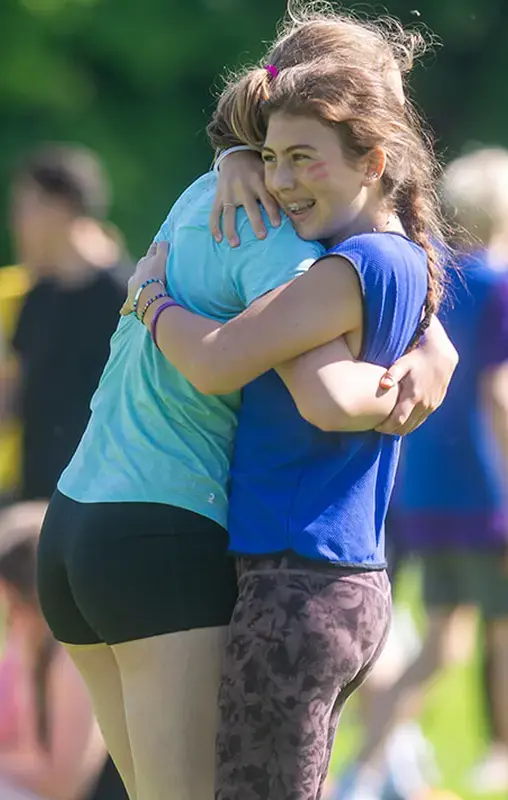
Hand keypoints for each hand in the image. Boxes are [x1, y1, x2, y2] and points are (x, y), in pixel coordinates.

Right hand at [120, 241, 169, 315]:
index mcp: (134, 279)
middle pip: (143, 261)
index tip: (144, 274)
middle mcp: (139, 268)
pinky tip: (168, 243)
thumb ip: (126, 307)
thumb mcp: (130, 305)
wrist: (146, 295)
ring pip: (151, 252)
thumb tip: (121, 312)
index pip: (138, 274)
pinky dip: (164, 246)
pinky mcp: (159, 256)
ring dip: (155, 250)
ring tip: (158, 246)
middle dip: (147, 260)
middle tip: (151, 257)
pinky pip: (161, 247)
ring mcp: (149, 261)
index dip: (141, 274)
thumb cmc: (139, 302)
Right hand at [210, 150, 280, 246]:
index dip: (272, 211)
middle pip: (250, 207)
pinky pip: (214, 213)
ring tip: (235, 244)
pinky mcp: (218, 197)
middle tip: (261, 236)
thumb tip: (293, 204)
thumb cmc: (256, 168)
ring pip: (229, 213)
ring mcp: (228, 193)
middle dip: (256, 222)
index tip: (277, 225)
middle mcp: (243, 187)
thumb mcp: (267, 171)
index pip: (267, 198)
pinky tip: (218, 239)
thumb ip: (276, 186)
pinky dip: (215, 226)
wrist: (235, 155)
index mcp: (258, 181)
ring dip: (231, 229)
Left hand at [375, 319, 457, 435]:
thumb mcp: (402, 363)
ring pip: (414, 426)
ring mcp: (431, 406)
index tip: (376, 426)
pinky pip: (421, 420)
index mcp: (414, 396)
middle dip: (392, 430)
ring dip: (401, 428)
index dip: (386, 427)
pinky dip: (411, 423)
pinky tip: (402, 419)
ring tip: (389, 425)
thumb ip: (392, 374)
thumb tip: (383, 384)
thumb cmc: (417, 358)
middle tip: (380, 428)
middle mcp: (424, 404)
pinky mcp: (436, 404)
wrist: (441, 356)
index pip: (398, 420)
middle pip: (406, 427)